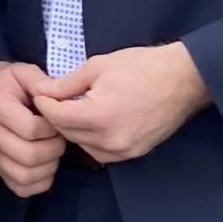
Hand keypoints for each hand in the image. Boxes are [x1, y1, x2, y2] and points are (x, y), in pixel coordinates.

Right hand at [0, 60, 67, 198]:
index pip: (31, 129)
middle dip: (54, 148)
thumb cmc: (13, 84)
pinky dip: (39, 182)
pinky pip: (21, 188)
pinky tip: (45, 166)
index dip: (52, 127)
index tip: (58, 119)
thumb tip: (58, 98)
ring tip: (52, 150)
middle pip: (30, 155)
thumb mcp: (26, 73)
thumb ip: (42, 82)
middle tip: (59, 137)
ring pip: (26, 176)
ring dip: (48, 167)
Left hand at [32, 43, 211, 164]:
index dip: (44, 103)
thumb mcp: (98, 67)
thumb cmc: (141, 67)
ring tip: (74, 107)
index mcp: (100, 116)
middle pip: (67, 133)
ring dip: (73, 128)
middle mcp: (111, 140)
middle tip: (53, 98)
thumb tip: (40, 91)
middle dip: (56, 116)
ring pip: (82, 145)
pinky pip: (100, 152)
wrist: (182, 80)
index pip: (57, 117)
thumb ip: (66, 83)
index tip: (40, 92)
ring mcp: (124, 151)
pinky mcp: (134, 155)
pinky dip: (90, 139)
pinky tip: (92, 121)